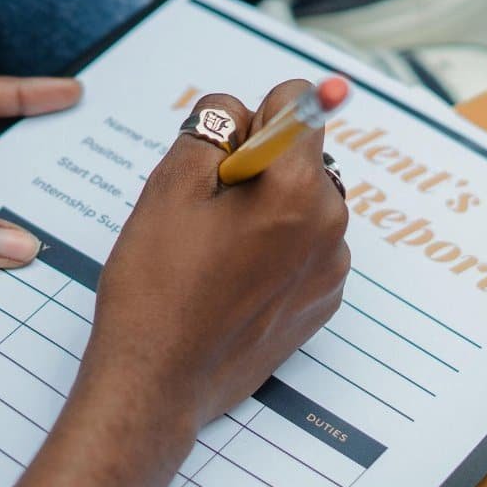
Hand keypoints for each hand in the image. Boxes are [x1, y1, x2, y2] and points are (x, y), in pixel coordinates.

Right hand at [23, 80, 350, 486]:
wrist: (157, 384)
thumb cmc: (156, 286)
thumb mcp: (169, 186)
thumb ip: (212, 128)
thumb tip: (240, 109)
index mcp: (298, 189)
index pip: (297, 102)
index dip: (249, 117)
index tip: (220, 155)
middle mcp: (331, 225)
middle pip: (298, 155)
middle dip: (256, 167)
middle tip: (204, 214)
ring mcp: (330, 269)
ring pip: (299, 202)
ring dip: (264, 208)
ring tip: (212, 253)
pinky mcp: (321, 302)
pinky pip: (302, 247)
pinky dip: (272, 249)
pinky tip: (228, 281)